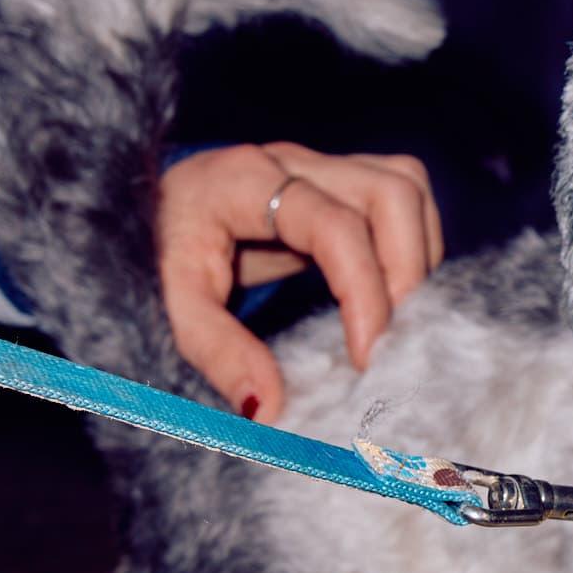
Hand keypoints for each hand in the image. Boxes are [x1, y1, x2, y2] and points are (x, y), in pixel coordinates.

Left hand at [157, 142, 444, 420]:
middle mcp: (293, 162)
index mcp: (246, 182)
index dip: (365, 292)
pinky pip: (405, 201)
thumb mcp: (174, 304)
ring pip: (408, 189)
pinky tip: (390, 295)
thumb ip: (218, 351)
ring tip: (397, 318)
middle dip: (408, 270)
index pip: (335, 226)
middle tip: (393, 338)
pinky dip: (413, 249)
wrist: (154, 208)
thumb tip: (269, 410)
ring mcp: (323, 165)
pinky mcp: (342, 180)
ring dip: (419, 256)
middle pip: (392, 190)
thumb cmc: (162, 252)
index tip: (367, 359)